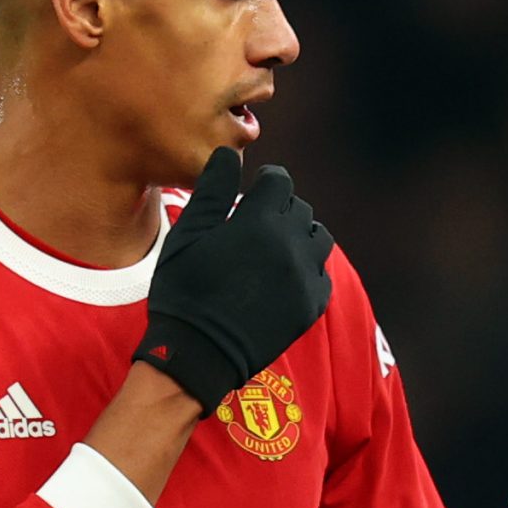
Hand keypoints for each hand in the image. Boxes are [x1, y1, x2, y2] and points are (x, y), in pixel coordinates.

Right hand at [135, 148, 334, 408]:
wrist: (198, 353)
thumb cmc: (184, 291)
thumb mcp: (188, 235)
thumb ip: (212, 191)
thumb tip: (228, 154)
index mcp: (260, 221)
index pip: (280, 181)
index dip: (267, 181)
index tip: (257, 188)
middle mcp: (290, 245)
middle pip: (300, 209)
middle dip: (282, 208)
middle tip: (260, 222)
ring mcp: (305, 276)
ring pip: (319, 238)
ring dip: (301, 235)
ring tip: (278, 246)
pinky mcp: (311, 305)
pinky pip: (322, 274)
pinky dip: (308, 269)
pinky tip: (286, 276)